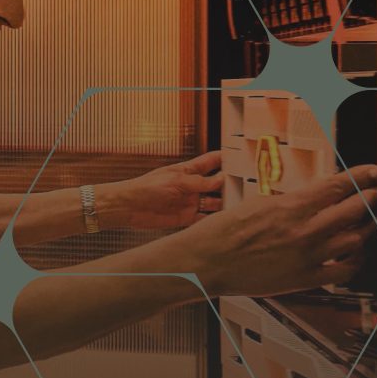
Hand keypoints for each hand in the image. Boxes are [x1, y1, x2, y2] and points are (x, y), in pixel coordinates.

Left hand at [97, 151, 228, 229]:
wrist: (129, 207)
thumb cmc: (147, 187)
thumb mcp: (175, 180)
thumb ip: (199, 182)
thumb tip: (220, 180)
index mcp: (187, 171)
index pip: (210, 162)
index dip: (224, 159)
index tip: (240, 157)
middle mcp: (191, 186)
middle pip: (216, 184)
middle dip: (229, 184)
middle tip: (246, 185)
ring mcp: (190, 202)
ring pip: (213, 202)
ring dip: (224, 203)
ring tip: (240, 204)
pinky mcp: (186, 217)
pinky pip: (204, 219)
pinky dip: (214, 220)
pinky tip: (225, 220)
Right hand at [161, 165, 376, 296]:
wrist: (204, 263)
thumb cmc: (223, 233)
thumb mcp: (258, 204)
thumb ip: (290, 201)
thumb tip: (314, 197)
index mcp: (290, 207)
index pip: (338, 186)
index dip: (362, 176)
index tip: (373, 171)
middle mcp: (304, 231)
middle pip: (355, 210)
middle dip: (372, 198)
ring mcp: (307, 257)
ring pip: (356, 240)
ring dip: (367, 228)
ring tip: (370, 223)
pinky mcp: (305, 279)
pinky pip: (344, 271)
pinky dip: (356, 260)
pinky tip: (355, 254)